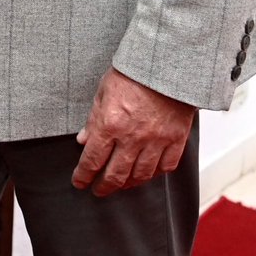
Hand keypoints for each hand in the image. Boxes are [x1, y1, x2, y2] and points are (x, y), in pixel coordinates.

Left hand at [72, 68, 194, 196]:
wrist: (165, 64)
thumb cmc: (132, 73)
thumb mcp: (103, 91)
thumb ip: (93, 119)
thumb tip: (83, 141)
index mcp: (110, 123)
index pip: (92, 159)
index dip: (83, 175)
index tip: (79, 182)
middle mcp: (132, 137)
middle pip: (116, 174)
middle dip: (104, 186)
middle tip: (98, 190)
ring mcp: (156, 141)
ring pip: (141, 175)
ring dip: (127, 184)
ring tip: (120, 185)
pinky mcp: (176, 140)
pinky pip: (165, 167)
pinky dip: (154, 174)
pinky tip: (146, 174)